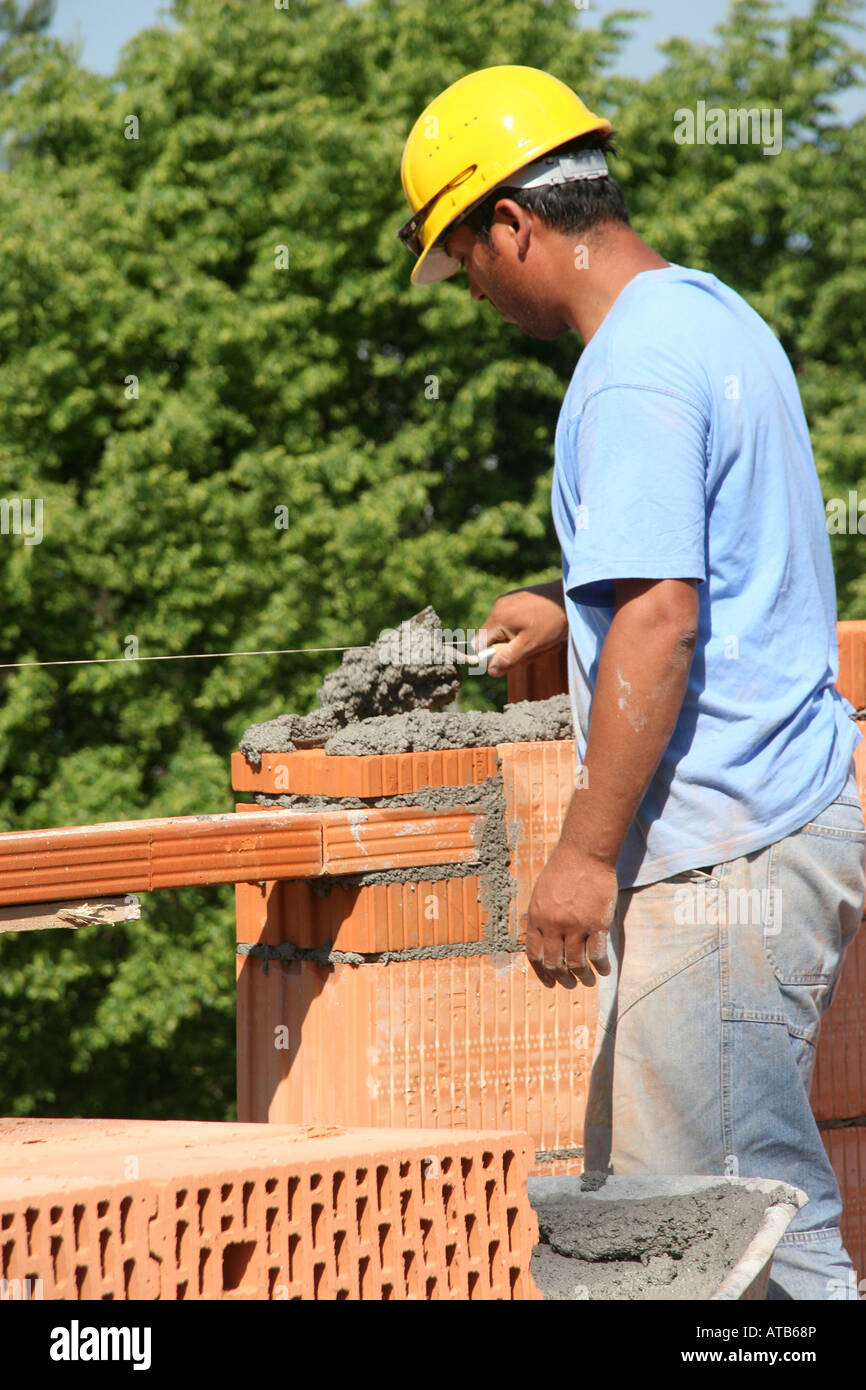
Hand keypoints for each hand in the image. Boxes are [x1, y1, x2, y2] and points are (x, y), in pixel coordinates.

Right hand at [474, 580, 566, 677]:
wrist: (572, 596)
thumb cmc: (553, 620)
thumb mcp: (531, 644)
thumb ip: (509, 658)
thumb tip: (491, 671)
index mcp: (498, 617)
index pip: (478, 644)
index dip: (490, 657)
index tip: (509, 661)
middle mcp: (499, 607)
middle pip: (495, 640)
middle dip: (514, 650)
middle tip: (535, 650)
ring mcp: (509, 602)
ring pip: (508, 633)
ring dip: (524, 642)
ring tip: (545, 640)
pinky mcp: (519, 600)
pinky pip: (516, 623)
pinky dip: (529, 632)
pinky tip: (545, 629)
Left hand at [526, 842, 617, 988]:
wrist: (585, 855)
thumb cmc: (562, 871)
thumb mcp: (541, 894)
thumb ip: (540, 918)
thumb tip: (541, 942)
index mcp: (537, 918)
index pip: (536, 955)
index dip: (543, 973)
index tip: (550, 982)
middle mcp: (554, 925)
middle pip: (556, 963)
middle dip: (562, 978)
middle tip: (570, 984)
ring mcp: (576, 926)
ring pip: (577, 963)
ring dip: (582, 977)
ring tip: (587, 981)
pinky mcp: (597, 924)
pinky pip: (597, 954)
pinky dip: (600, 966)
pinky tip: (603, 971)